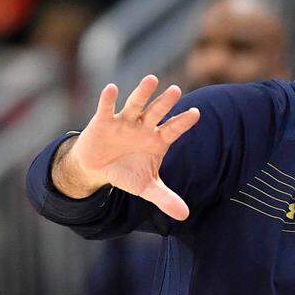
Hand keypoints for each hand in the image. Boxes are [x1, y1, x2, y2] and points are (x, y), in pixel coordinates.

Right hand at [54, 75, 200, 219]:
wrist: (98, 169)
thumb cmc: (127, 173)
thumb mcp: (146, 187)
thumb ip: (165, 198)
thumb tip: (184, 216)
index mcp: (157, 140)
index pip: (174, 129)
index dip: (183, 122)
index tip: (196, 113)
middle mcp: (143, 127)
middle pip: (157, 112)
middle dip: (166, 102)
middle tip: (177, 91)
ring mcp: (124, 122)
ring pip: (136, 104)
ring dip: (142, 93)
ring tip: (152, 79)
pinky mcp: (104, 121)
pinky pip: (107, 108)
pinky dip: (109, 99)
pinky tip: (112, 89)